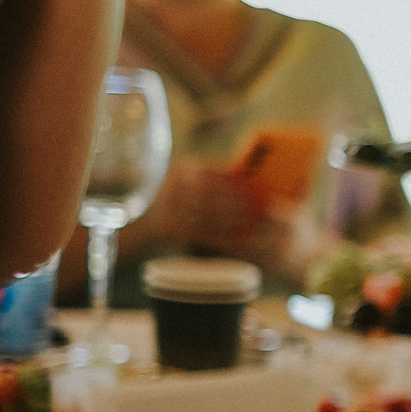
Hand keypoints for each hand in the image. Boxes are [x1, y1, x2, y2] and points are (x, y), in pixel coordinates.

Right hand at [134, 159, 289, 263]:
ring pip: (214, 217)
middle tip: (267, 214)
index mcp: (187, 168)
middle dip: (245, 206)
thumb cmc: (179, 200)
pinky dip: (225, 239)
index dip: (247, 185)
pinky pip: (204, 234)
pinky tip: (241, 243)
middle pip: (220, 197)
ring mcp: (170, 207)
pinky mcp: (170, 228)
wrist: (143, 221)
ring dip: (238, 225)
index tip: (266, 192)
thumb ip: (218, 179)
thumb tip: (256, 180)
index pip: (223, 176)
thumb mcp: (193, 181)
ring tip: (258, 229)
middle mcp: (176, 184)